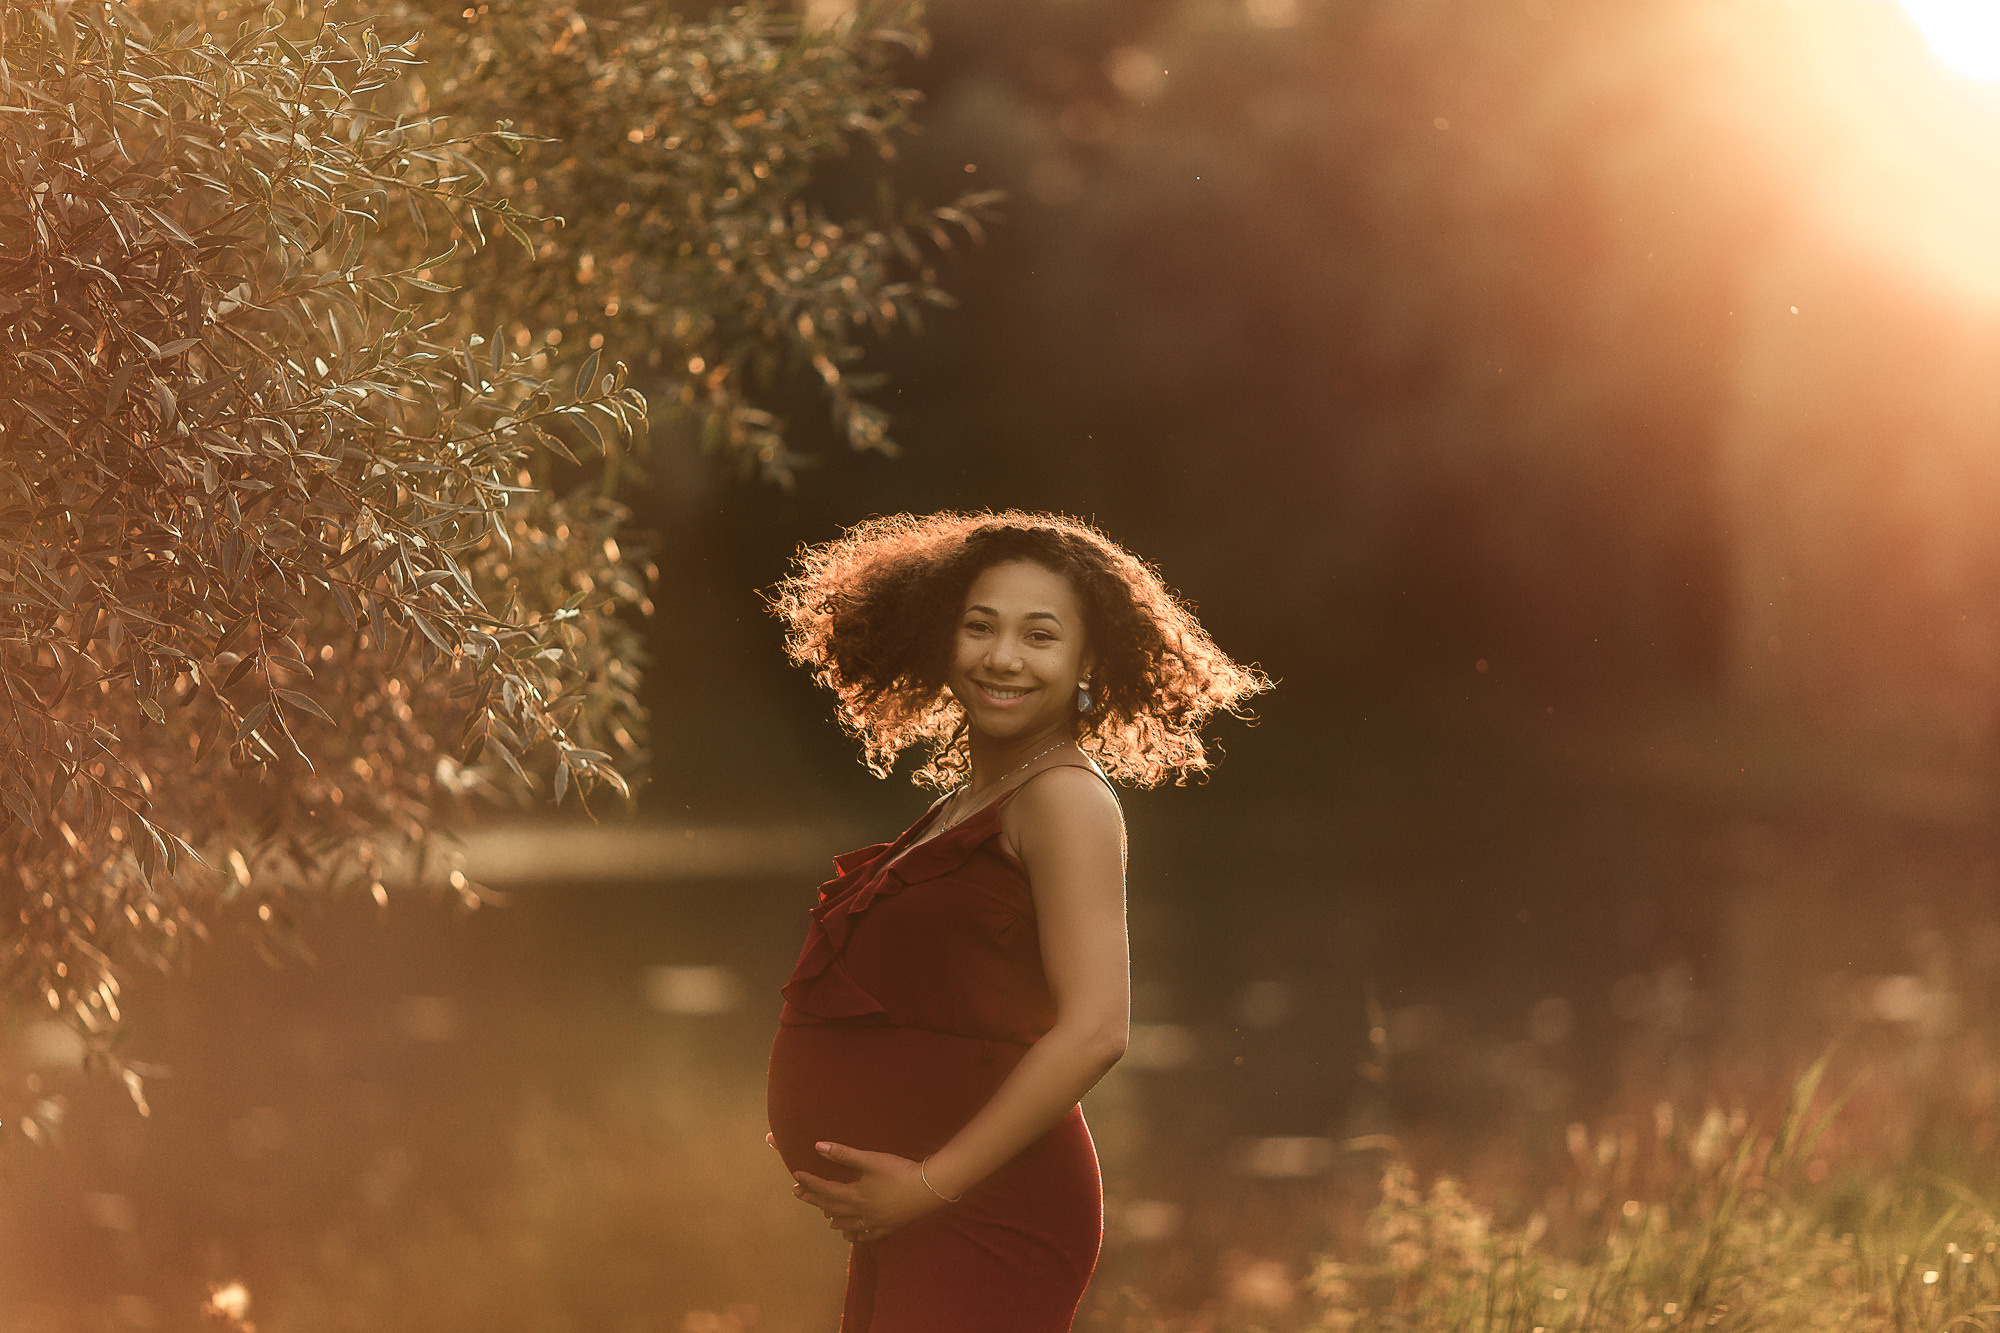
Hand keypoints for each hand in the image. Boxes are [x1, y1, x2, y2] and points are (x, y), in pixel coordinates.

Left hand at [791, 1140, 947, 1243]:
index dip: (809, 1183)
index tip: (795, 1176)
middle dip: (814, 1199)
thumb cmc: (898, 1172)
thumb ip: (844, 1154)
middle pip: (832, 1207)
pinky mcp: (887, 1227)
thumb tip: (818, 1146)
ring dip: (833, 1217)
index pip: (825, 1189)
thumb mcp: (870, 1160)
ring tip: (825, 1215)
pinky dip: (855, 1235)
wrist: (927, 1190)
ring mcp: (874, 1223)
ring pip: (847, 1224)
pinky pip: (867, 1235)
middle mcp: (860, 1212)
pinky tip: (852, 1234)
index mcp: (854, 1195)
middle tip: (799, 1194)